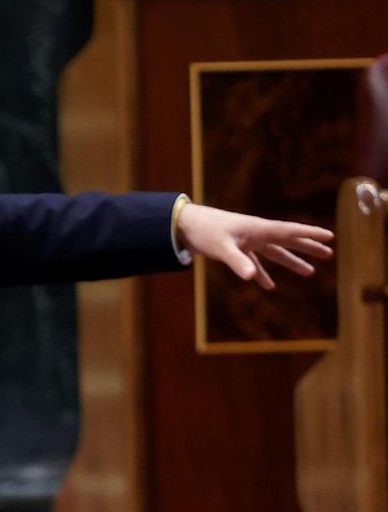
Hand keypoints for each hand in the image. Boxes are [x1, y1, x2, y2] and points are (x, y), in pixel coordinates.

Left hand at [176, 203, 333, 289]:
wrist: (181, 225)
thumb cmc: (203, 231)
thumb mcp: (221, 247)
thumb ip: (238, 262)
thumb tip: (253, 279)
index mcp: (257, 229)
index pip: (289, 231)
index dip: (310, 234)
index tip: (330, 236)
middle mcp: (254, 233)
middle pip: (286, 241)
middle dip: (307, 247)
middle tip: (328, 253)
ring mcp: (245, 241)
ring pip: (273, 252)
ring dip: (290, 262)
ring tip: (309, 272)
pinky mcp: (234, 249)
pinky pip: (253, 262)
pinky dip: (261, 273)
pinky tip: (268, 286)